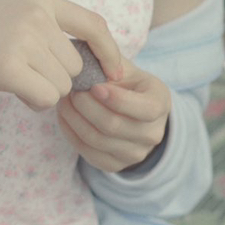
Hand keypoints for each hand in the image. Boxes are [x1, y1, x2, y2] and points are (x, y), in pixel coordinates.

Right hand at [0, 0, 122, 112]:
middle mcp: (37, 16)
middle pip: (75, 66)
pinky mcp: (7, 67)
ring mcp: (22, 40)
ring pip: (61, 86)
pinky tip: (12, 90)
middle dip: (57, 79)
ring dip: (42, 91)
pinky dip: (33, 102)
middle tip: (25, 74)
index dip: (110, 52)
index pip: (94, 25)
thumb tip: (88, 66)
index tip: (116, 73)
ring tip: (12, 78)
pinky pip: (45, 99)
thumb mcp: (14, 12)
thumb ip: (48, 28)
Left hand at [56, 58, 170, 172]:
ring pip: (96, 140)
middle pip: (113, 126)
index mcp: (160, 104)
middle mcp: (153, 133)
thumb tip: (87, 59)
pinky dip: (71, 133)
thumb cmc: (127, 84)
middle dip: (86, 106)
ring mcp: (136, 153)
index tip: (93, 87)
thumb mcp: (125, 69)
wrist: (133, 113)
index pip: (144, 109)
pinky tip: (65, 116)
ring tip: (64, 101)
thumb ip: (109, 63)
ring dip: (74, 119)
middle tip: (71, 90)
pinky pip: (88, 153)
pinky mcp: (116, 165)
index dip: (116, 100)